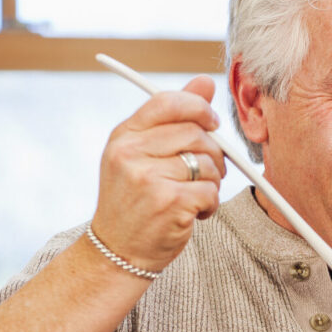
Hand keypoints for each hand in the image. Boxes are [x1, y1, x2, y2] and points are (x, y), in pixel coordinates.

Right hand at [91, 75, 227, 271]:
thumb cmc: (135, 201)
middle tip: (207, 172)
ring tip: (194, 195)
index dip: (199, 108)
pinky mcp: (169, 203)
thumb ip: (173, 118)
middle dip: (213, 153)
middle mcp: (131, 153)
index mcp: (124, 136)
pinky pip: (211, 192)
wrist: (118, 251)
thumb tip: (206, 81)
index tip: (211, 124)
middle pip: (196, 133)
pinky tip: (194, 213)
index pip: (168, 102)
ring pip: (207, 164)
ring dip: (212, 182)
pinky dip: (210, 204)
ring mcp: (149, 178)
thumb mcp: (142, 155)